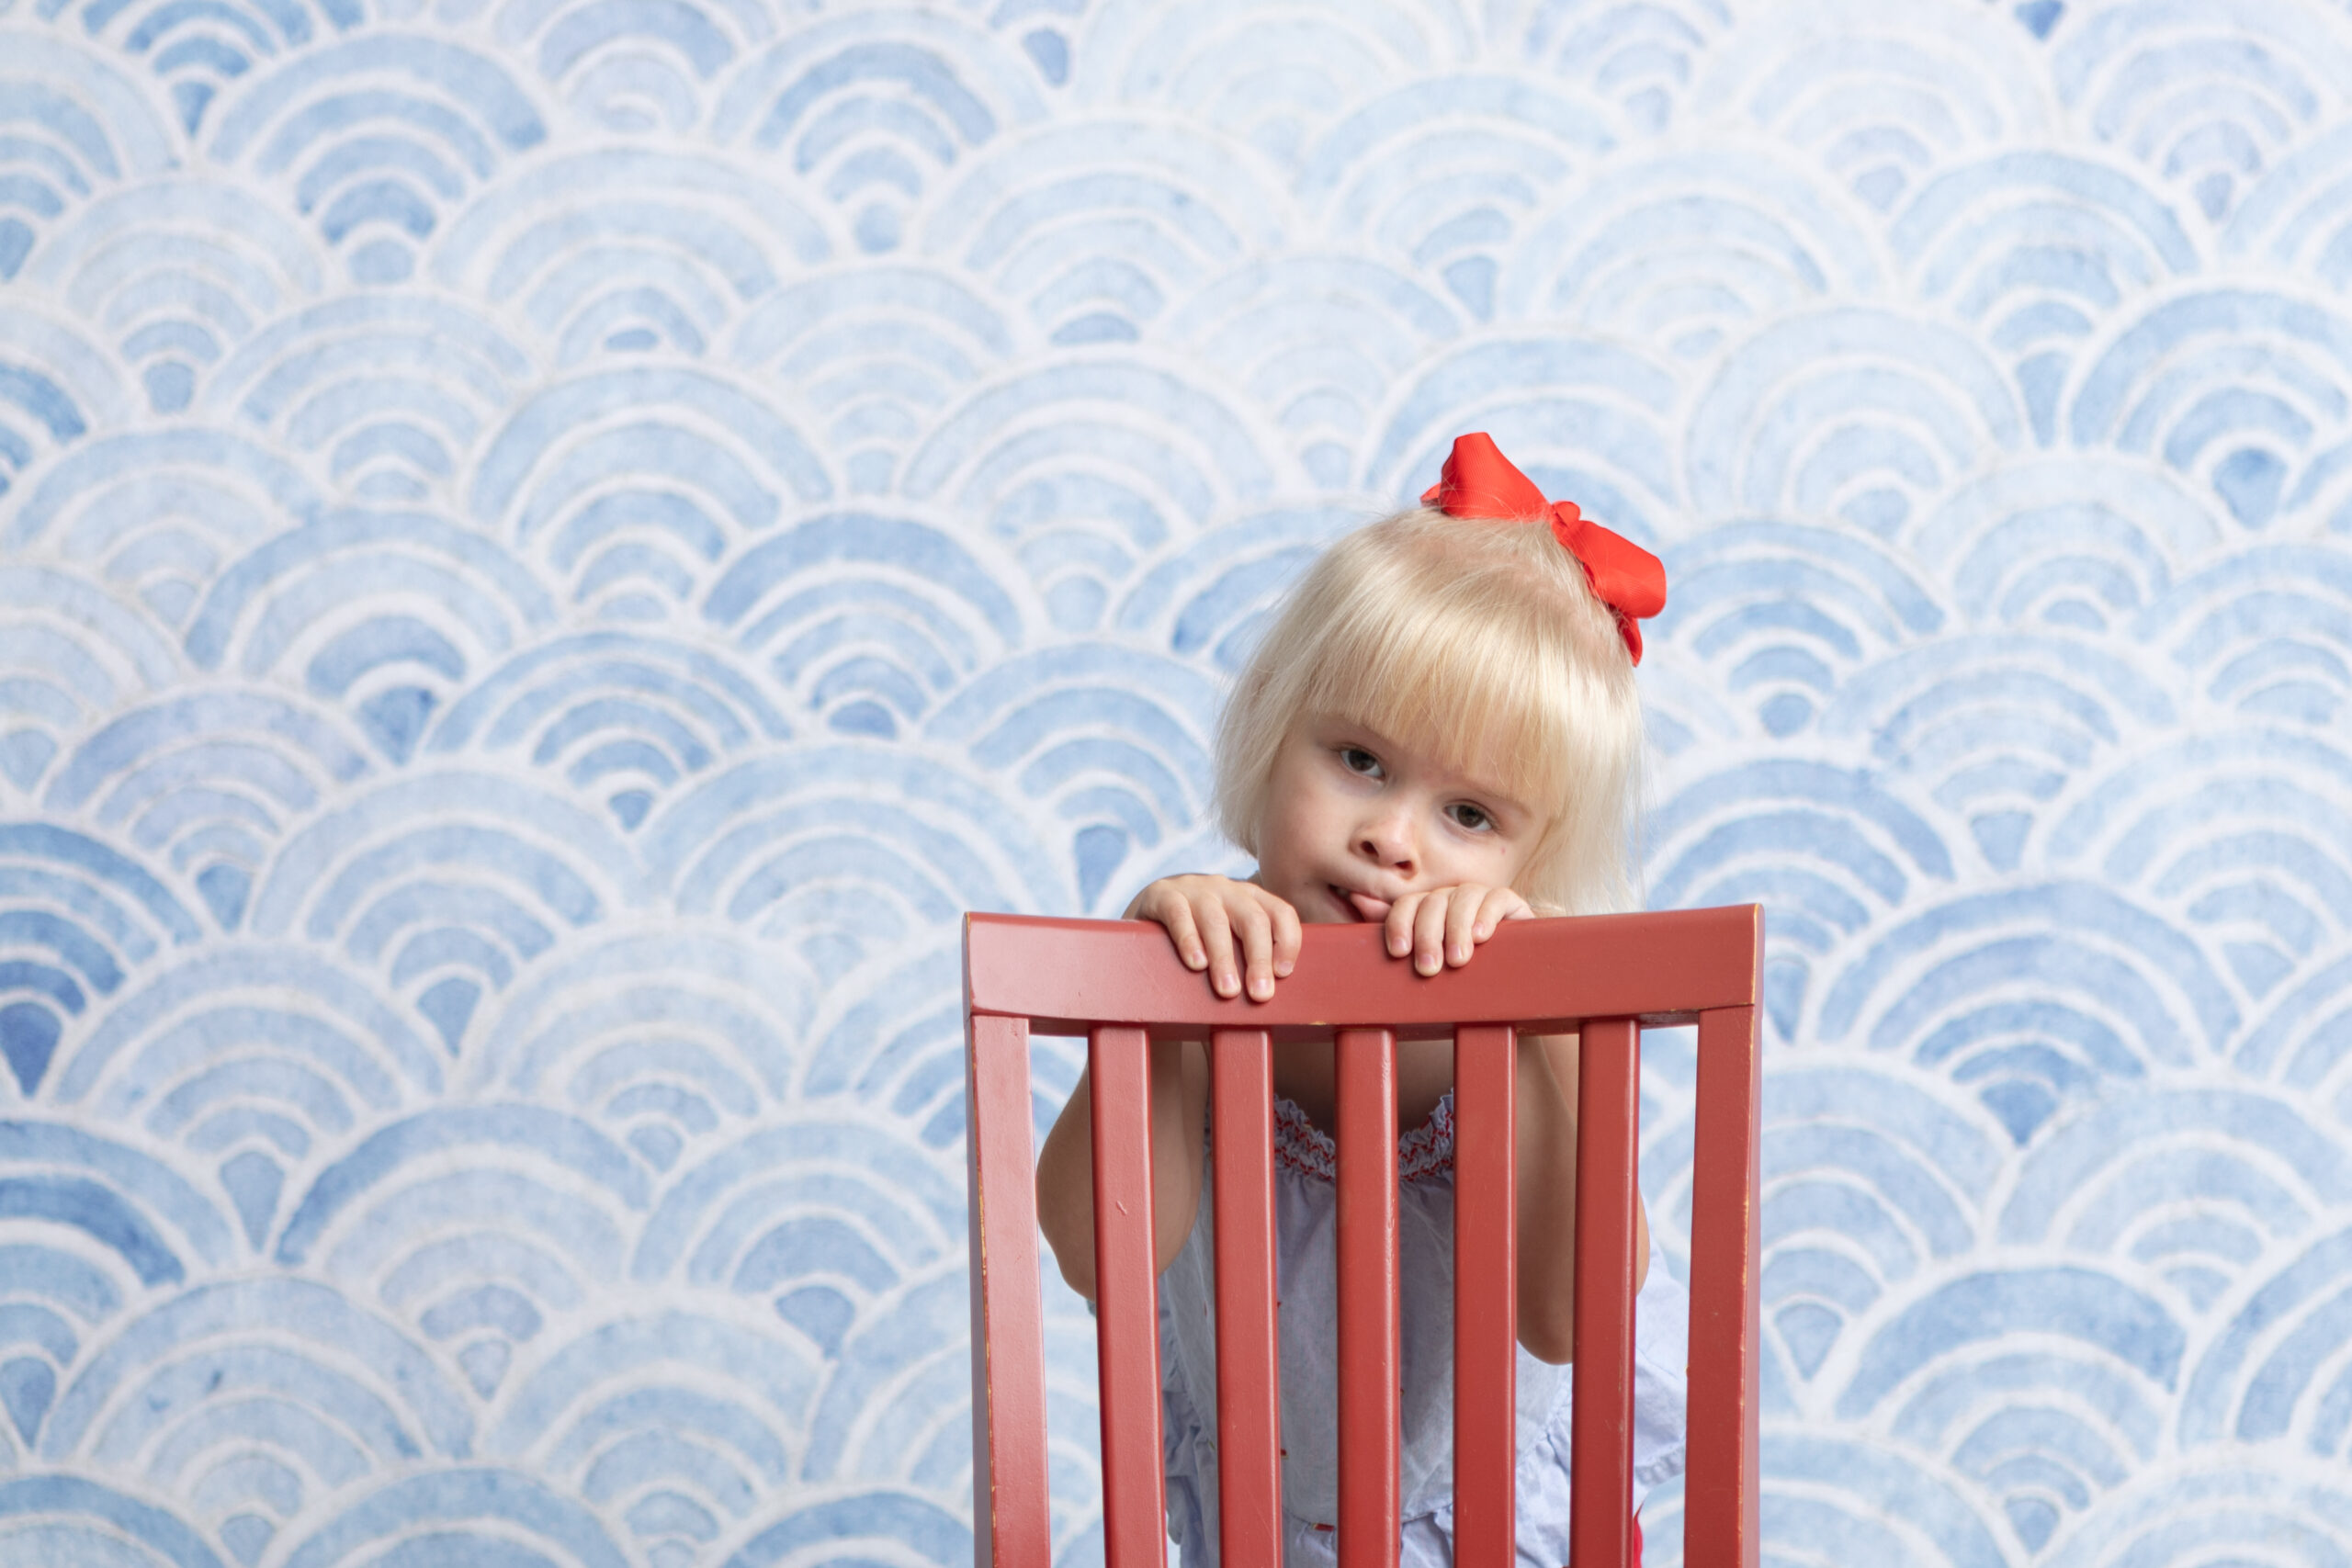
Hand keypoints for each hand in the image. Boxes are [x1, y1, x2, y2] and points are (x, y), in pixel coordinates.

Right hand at [1126, 875, 1301, 1001]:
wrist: (1145, 919)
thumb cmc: (1196, 940)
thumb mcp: (1228, 940)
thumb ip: (1249, 956)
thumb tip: (1271, 996)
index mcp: (1249, 898)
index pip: (1281, 913)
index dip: (1288, 942)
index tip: (1283, 974)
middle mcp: (1226, 888)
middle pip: (1253, 919)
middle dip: (1259, 959)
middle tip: (1259, 994)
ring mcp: (1194, 889)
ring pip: (1216, 921)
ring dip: (1224, 959)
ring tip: (1227, 990)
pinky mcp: (1163, 895)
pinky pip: (1178, 914)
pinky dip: (1189, 940)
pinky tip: (1195, 964)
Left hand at [1380, 884, 1533, 975]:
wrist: (1510, 984)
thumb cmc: (1461, 973)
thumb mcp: (1426, 958)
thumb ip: (1397, 931)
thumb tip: (1357, 898)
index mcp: (1428, 909)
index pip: (1407, 905)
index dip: (1400, 925)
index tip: (1398, 953)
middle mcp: (1451, 898)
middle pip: (1433, 902)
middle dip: (1427, 936)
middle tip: (1428, 968)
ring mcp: (1480, 898)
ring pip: (1463, 897)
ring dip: (1456, 929)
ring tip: (1457, 959)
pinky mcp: (1510, 904)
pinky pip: (1496, 898)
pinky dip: (1487, 915)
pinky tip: (1481, 937)